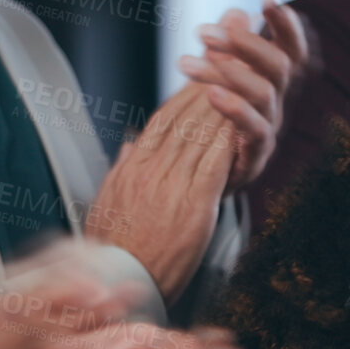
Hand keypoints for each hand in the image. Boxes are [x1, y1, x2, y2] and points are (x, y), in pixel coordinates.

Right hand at [85, 80, 239, 303]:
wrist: (118, 281)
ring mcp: (172, 186)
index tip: (199, 78)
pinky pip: (214, 163)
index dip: (183, 96)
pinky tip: (241, 123)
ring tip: (238, 84)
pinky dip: (228, 140)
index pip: (161, 121)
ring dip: (222, 107)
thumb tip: (129, 144)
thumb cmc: (113, 249)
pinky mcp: (194, 205)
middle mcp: (151, 170)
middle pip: (183, 119)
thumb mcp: (108, 202)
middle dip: (207, 90)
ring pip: (200, 135)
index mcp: (133, 167)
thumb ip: (122, 169)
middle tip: (225, 67)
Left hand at [176, 0, 308, 190]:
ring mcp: (268, 130)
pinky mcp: (255, 156)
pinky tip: (210, 92)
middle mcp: (275, 106)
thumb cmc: (207, 128)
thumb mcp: (216, 83)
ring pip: (265, 92)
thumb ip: (227, 49)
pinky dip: (235, 107)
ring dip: (227, 71)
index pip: (290, 49)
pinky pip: (256, 128)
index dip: (285, 24)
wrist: (194, 184)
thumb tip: (237, 11)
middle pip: (280, 66)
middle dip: (244, 43)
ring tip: (184, 62)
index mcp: (270, 85)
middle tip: (202, 32)